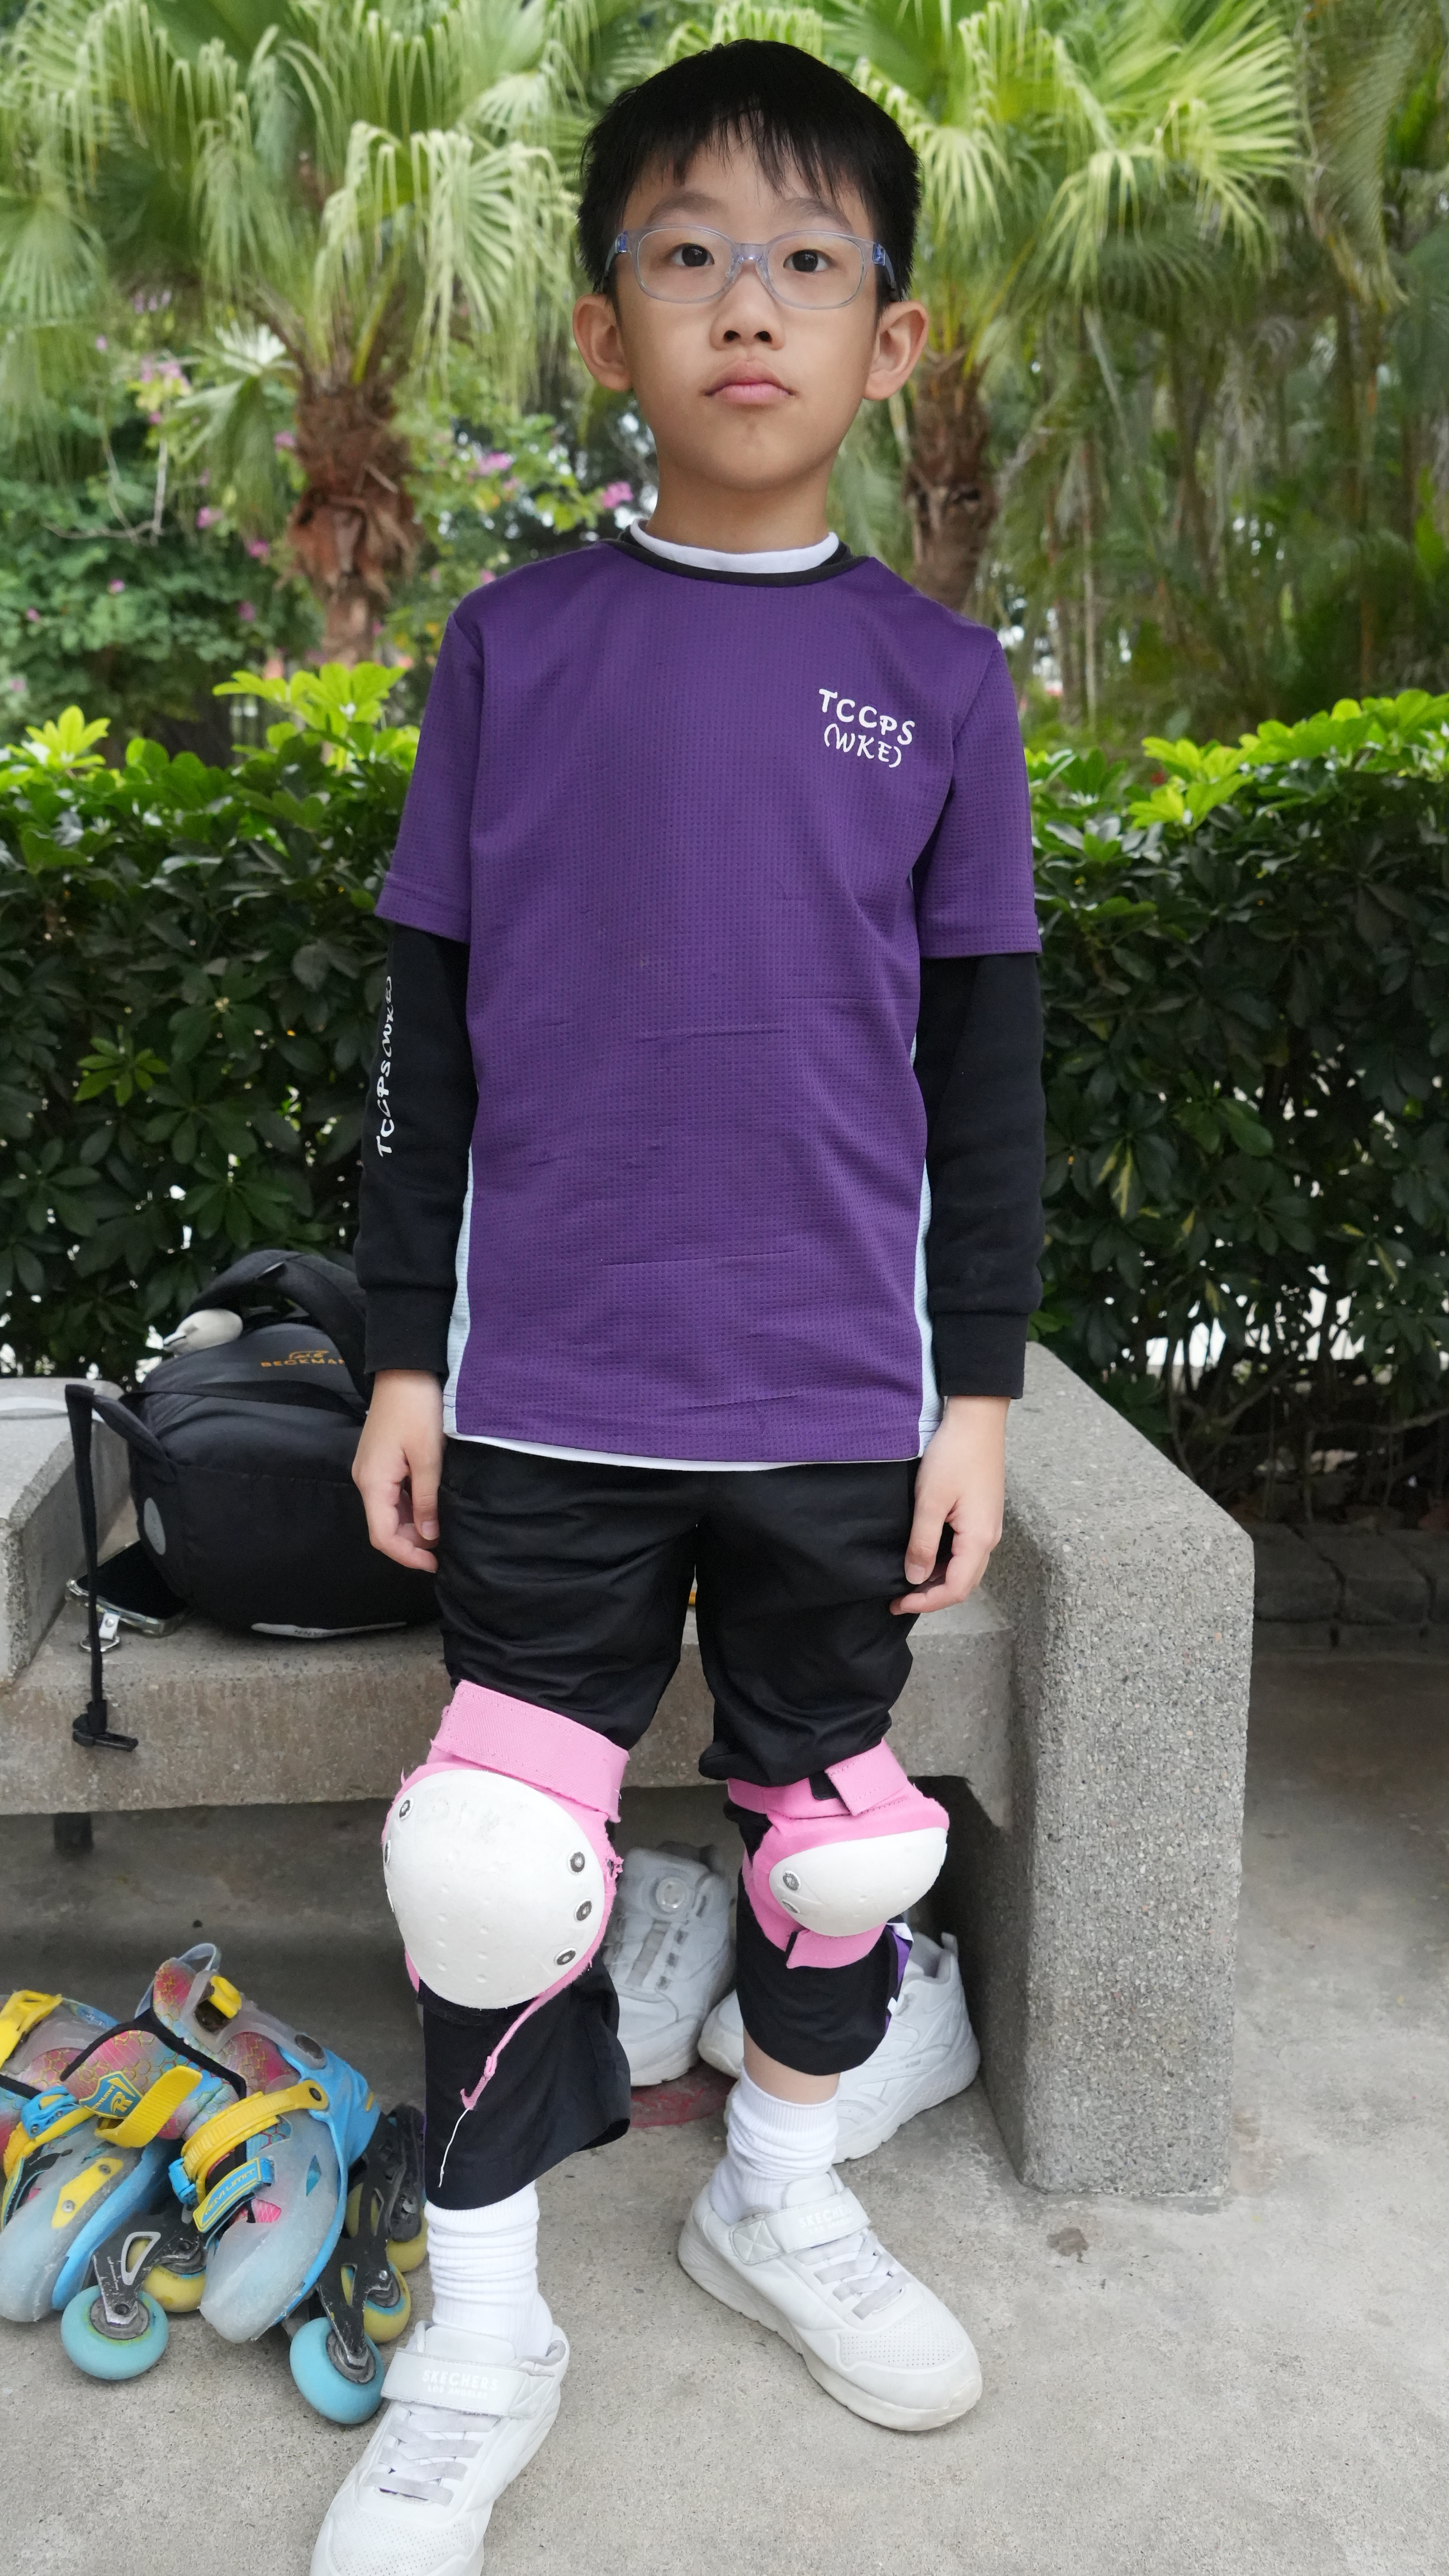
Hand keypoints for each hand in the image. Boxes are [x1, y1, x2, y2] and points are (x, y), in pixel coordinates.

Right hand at [351, 1369, 443, 1572]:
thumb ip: (428, 1499)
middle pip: (384, 1527)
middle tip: (445, 1548)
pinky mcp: (381, 1462)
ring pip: (389, 1512)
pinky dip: (411, 1507)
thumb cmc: (417, 1408)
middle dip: (412, 1543)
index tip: (434, 1564)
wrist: (405, 1370)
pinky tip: (433, 1506)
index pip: (382, 1536)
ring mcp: (372, 1471)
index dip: (407, 1556)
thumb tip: (430, 1536)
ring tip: (443, 1529)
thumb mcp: (429, 1457)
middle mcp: (366, 1480)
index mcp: (373, 1482)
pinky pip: (393, 1495)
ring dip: (413, 1526)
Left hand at [891, 1395, 1008, 1613]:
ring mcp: (988, 1526)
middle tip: (899, 1597)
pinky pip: (966, 1551)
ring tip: (908, 1580)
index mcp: (979, 1539)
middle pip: (963, 1583)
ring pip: (965, 1568)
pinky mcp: (982, 1515)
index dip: (927, 1603)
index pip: (956, 1589)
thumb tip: (914, 1577)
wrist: (976, 1420)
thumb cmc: (954, 1455)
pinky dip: (945, 1562)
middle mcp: (989, 1538)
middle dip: (932, 1596)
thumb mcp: (930, 1501)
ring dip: (938, 1579)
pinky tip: (925, 1554)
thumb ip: (922, 1543)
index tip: (898, 1602)